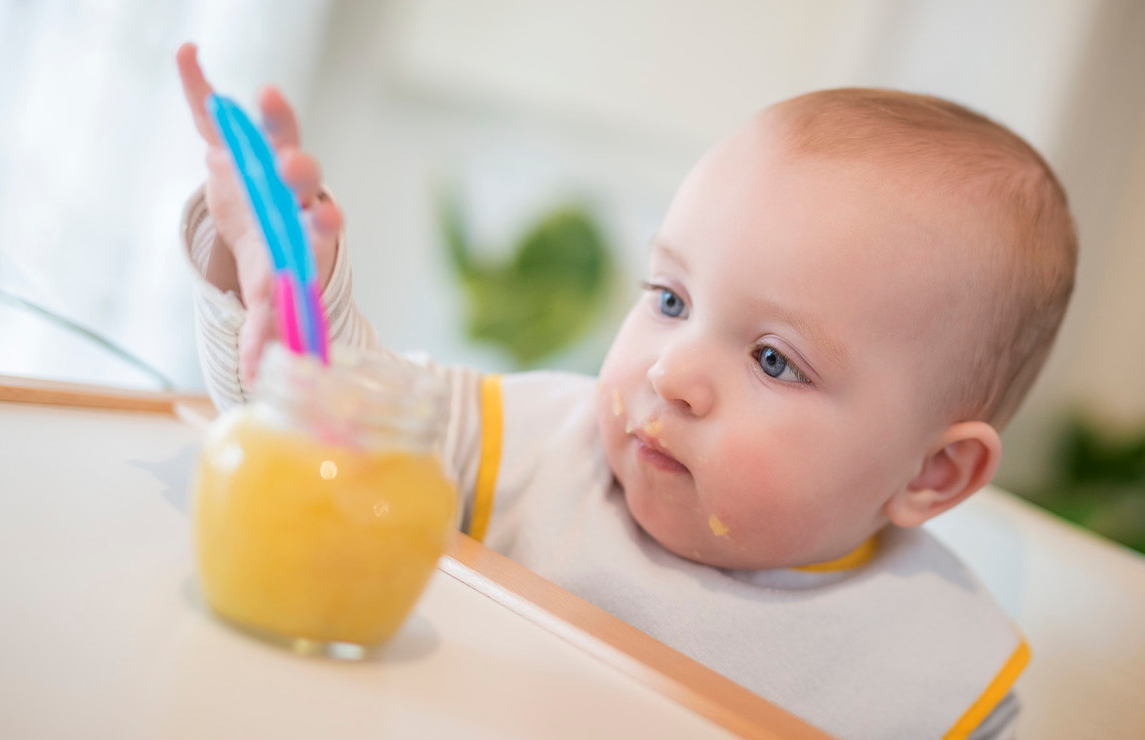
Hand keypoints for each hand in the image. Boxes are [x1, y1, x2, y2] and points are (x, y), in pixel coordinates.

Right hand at [176, 42, 341, 383]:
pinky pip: (214, 108)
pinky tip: (188, 56)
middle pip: (304, 176)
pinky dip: (199, 83)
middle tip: (295, 164)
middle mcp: (294, 190)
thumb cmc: (273, 258)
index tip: (327, 220)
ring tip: (265, 95)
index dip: (324, 221)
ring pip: (277, 133)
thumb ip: (264, 328)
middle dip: (301, 171)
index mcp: (305, 227)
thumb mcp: (267, 294)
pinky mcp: (232, 139)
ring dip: (274, 117)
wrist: (259, 219)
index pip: (322, 223)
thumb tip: (254, 376)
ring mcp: (265, 159)